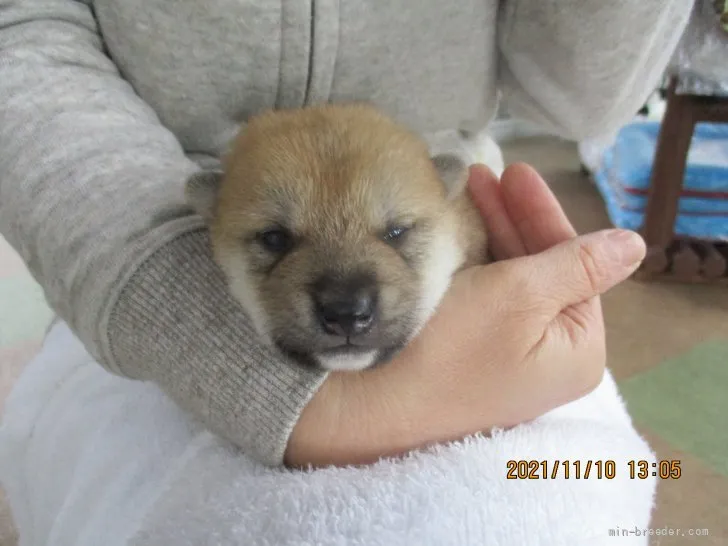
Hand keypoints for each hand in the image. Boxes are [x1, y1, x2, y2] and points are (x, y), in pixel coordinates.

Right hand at [286, 163, 645, 467]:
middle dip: (513, 220)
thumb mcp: (521, 295)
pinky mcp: (473, 359)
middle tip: (483, 175)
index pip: (574, 266)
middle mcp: (550, 359)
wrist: (373, 403)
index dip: (543, 214)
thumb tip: (637, 244)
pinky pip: (487, 302)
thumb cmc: (453, 346)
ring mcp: (510, 361)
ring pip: (512, 283)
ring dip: (493, 237)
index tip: (516, 171)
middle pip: (543, 272)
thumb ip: (580, 264)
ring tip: (466, 194)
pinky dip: (477, 266)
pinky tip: (459, 237)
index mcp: (579, 351)